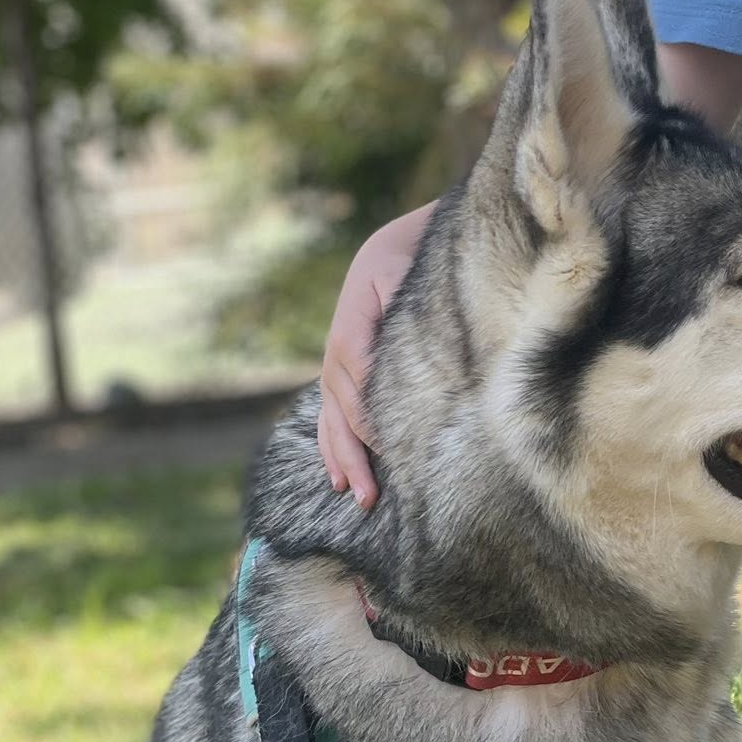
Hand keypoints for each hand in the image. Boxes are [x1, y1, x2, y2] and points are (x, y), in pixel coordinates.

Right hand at [318, 203, 435, 505]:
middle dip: (356, 455)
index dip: (373, 422)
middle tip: (370, 497)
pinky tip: (339, 477)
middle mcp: (339, 349)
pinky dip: (334, 446)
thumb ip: (402, 305)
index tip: (392, 455)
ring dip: (343, 459)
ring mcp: (338, 363)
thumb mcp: (404, 272)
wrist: (396, 245)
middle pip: (342, 412)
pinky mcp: (344, 373)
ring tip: (356, 495)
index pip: (360, 384)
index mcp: (352, 328)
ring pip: (333, 420)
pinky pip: (332, 415)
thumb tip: (402, 348)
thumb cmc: (409, 259)